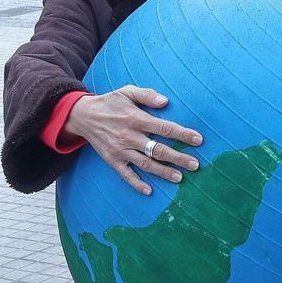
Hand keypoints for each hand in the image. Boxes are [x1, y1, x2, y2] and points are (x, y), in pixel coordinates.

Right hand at [63, 86, 203, 194]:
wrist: (83, 116)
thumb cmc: (110, 102)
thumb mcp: (127, 91)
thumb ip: (147, 95)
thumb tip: (166, 101)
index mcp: (136, 119)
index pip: (164, 128)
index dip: (182, 134)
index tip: (198, 140)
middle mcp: (129, 136)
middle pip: (158, 150)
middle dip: (178, 158)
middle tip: (195, 165)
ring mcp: (120, 150)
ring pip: (146, 164)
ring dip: (163, 172)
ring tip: (180, 178)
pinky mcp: (112, 160)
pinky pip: (126, 175)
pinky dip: (137, 184)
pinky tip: (149, 191)